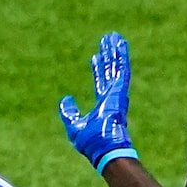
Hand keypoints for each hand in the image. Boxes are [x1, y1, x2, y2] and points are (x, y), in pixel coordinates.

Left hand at [60, 33, 136, 174]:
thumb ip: (69, 113)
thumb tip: (65, 99)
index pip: (100, 83)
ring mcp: (117, 94)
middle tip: (109, 41)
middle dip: (109, 56)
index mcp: (103, 106)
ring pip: (116, 67)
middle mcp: (112, 98)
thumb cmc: (92, 143)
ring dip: (115, 52)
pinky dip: (121, 56)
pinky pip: (121, 70)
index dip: (98, 69)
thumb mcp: (74, 127)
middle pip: (110, 71)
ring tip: (114, 36)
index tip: (96, 57)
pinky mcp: (119, 91)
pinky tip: (120, 43)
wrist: (105, 150)